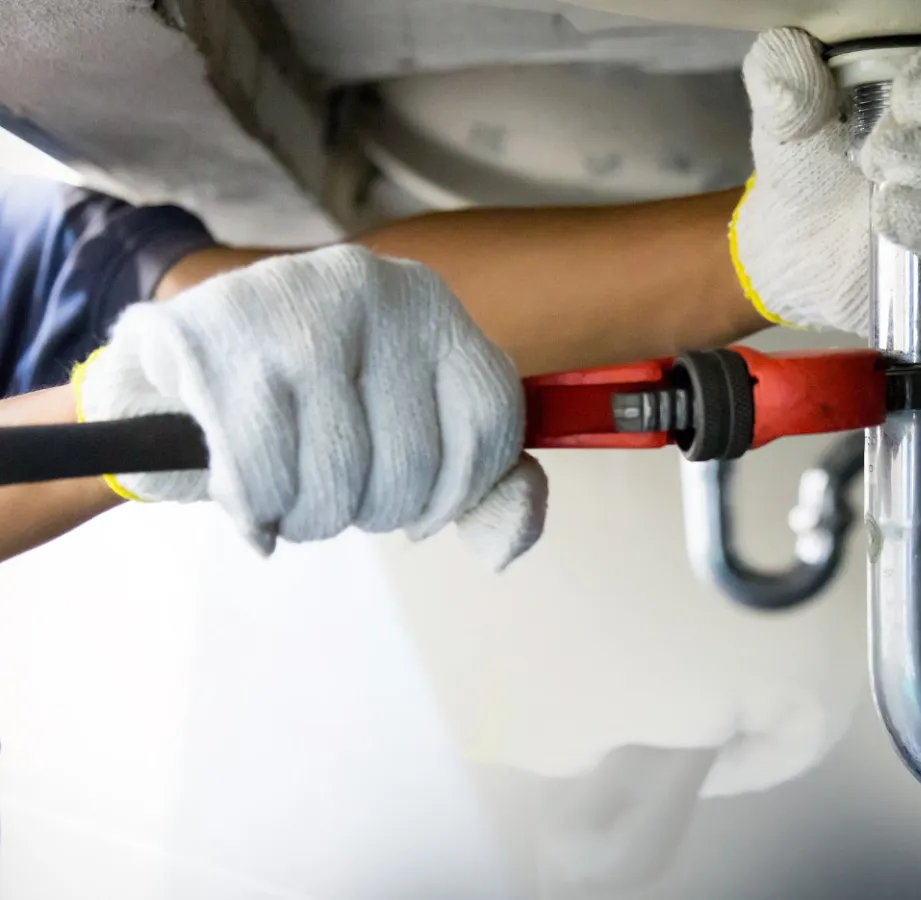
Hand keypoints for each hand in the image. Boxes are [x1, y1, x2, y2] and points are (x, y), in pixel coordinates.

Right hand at [75, 245, 546, 570]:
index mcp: (428, 303)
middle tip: (334, 493)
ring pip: (340, 479)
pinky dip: (258, 512)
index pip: (489, 420)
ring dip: (311, 518)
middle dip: (372, 509)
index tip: (422, 512)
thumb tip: (504, 548)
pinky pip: (265, 478)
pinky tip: (250, 500)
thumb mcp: (405, 427)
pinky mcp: (215, 339)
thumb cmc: (303, 408)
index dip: (460, 492)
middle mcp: (370, 288)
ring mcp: (292, 305)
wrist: (168, 370)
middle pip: (413, 463)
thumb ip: (481, 486)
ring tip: (290, 493)